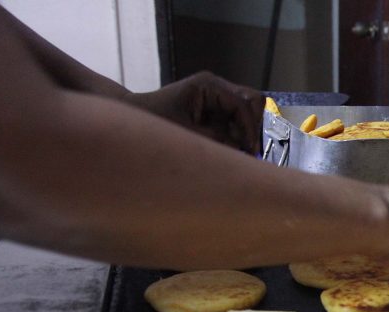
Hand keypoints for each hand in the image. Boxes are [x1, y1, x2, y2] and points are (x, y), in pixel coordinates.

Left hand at [126, 72, 264, 153]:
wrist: (136, 116)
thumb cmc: (155, 121)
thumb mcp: (187, 133)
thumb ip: (218, 140)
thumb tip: (244, 150)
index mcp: (209, 85)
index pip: (243, 104)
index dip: (250, 128)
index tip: (251, 150)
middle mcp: (216, 87)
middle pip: (252, 101)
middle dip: (253, 125)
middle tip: (248, 148)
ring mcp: (216, 96)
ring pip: (246, 111)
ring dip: (245, 130)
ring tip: (238, 150)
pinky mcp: (214, 108)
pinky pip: (235, 119)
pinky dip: (237, 134)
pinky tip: (230, 147)